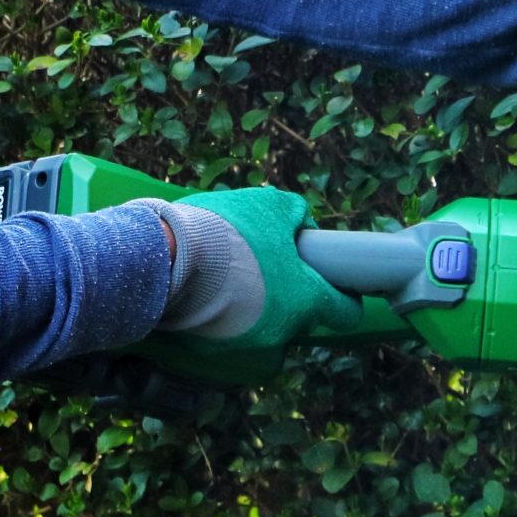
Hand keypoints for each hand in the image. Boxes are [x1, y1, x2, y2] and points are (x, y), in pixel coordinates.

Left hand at [139, 187, 361, 384]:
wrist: (165, 267)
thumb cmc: (249, 278)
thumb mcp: (305, 301)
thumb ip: (332, 306)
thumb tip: (352, 312)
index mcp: (275, 205)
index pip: (302, 220)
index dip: (310, 253)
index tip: (308, 283)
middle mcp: (236, 200)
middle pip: (263, 240)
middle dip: (268, 272)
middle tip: (270, 306)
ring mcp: (196, 213)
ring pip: (226, 252)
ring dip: (230, 281)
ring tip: (226, 316)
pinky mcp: (163, 233)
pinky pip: (191, 261)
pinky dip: (197, 283)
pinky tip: (195, 309)